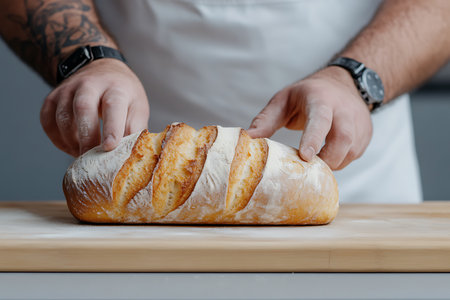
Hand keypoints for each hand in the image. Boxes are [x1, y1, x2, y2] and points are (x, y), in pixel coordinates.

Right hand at [40, 59, 149, 156]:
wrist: (104, 72)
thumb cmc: (124, 96)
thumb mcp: (137, 109)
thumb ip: (135, 131)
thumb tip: (130, 155)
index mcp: (116, 88)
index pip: (113, 105)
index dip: (111, 128)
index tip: (109, 147)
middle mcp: (90, 84)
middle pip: (83, 108)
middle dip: (86, 137)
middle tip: (91, 158)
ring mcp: (68, 89)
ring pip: (62, 116)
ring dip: (71, 140)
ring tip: (83, 156)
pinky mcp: (53, 97)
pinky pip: (48, 121)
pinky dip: (57, 139)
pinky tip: (71, 147)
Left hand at [247, 66, 372, 169]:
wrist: (345, 83)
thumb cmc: (308, 94)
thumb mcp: (284, 100)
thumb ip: (266, 119)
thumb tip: (248, 139)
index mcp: (321, 99)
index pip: (320, 119)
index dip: (313, 138)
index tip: (305, 157)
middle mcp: (344, 110)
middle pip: (342, 139)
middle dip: (326, 159)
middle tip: (307, 169)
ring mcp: (359, 123)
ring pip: (350, 151)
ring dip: (332, 163)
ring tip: (315, 163)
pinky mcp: (366, 135)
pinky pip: (354, 156)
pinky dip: (339, 162)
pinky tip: (327, 158)